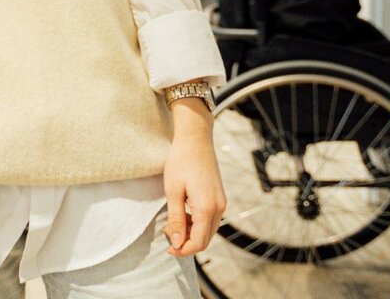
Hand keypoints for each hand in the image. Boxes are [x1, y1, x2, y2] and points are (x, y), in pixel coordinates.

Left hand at [163, 98, 225, 256]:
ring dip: (192, 233)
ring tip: (173, 222)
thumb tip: (176, 244)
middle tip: (168, 234)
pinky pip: (210, 220)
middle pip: (205, 240)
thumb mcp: (173, 190)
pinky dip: (197, 223)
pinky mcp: (220, 197)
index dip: (182, 250)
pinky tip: (184, 213)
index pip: (198, 243)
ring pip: (208, 231)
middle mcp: (219, 208)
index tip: (167, 248)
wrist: (196, 138)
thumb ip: (176, 219)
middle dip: (187, 243)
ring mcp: (221, 203)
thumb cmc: (181, 161)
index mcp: (206, 208)